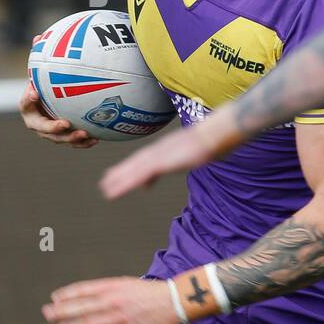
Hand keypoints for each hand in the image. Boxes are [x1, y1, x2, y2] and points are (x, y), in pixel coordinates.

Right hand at [19, 80, 96, 147]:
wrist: (41, 93)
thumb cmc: (36, 87)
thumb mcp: (31, 87)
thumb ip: (32, 90)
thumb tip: (35, 94)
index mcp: (32, 120)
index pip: (42, 126)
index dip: (53, 127)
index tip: (66, 124)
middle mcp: (42, 129)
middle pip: (55, 137)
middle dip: (70, 136)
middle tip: (83, 133)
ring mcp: (53, 133)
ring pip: (66, 140)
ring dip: (78, 140)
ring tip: (91, 137)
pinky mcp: (63, 133)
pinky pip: (74, 141)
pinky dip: (84, 142)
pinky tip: (95, 139)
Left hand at [43, 276, 179, 323]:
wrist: (175, 301)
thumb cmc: (148, 293)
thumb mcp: (126, 284)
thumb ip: (105, 291)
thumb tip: (81, 299)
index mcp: (113, 287)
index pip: (82, 290)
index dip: (65, 295)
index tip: (53, 299)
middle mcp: (113, 301)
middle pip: (79, 308)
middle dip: (60, 312)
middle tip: (48, 314)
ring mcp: (119, 318)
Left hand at [100, 113, 229, 199]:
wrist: (217, 133)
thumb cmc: (216, 139)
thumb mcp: (205, 148)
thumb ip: (200, 151)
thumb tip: (205, 153)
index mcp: (170, 146)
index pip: (149, 156)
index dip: (135, 165)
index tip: (127, 173)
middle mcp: (161, 149)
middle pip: (137, 161)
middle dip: (122, 172)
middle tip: (106, 182)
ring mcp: (160, 155)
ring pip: (135, 169)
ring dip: (119, 179)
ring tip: (106, 189)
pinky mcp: (161, 162)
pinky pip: (139, 175)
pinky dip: (126, 182)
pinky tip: (117, 190)